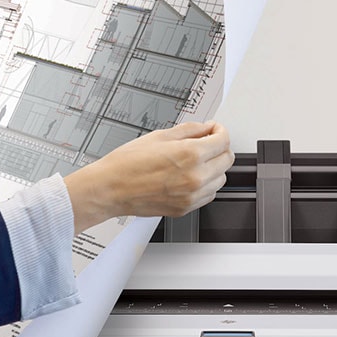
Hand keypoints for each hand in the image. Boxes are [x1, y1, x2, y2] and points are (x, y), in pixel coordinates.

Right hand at [63, 121, 233, 232]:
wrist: (109, 189)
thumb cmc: (126, 164)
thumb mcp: (159, 136)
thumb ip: (189, 130)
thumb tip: (206, 128)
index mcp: (190, 155)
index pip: (224, 140)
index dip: (220, 130)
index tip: (214, 129)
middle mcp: (195, 177)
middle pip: (227, 160)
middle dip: (219, 148)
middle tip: (206, 142)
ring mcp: (191, 195)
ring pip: (221, 179)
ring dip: (214, 167)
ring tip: (196, 161)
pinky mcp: (185, 208)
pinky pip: (209, 194)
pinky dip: (206, 184)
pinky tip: (190, 176)